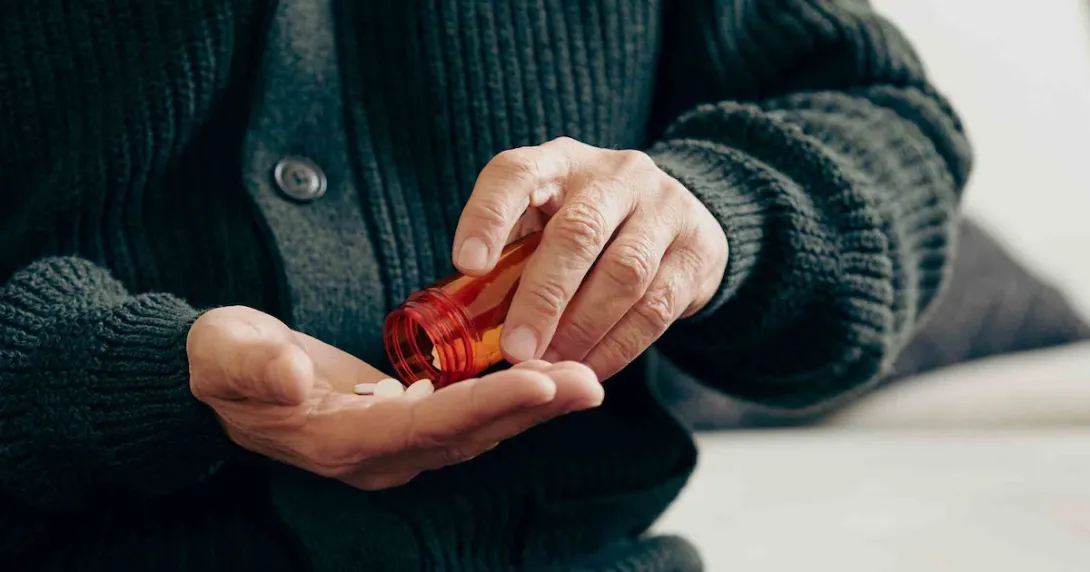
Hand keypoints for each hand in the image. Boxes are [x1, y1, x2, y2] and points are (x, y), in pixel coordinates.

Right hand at [187, 306, 602, 489]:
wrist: (220, 379)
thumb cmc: (220, 362)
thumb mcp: (223, 355)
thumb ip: (254, 366)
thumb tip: (293, 376)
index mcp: (337, 440)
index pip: (423, 427)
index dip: (483, 406)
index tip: (540, 381)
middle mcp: (376, 455)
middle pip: (466, 435)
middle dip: (530, 409)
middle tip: (589, 382)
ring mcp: (392, 445)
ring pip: (476, 431)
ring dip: (531, 408)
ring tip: (585, 380)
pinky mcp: (403, 425)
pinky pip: (468, 419)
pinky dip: (510, 400)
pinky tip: (549, 379)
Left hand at [453, 137, 727, 379]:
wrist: (678, 217)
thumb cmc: (586, 228)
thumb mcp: (546, 222)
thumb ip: (512, 257)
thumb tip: (463, 323)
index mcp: (558, 163)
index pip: (516, 174)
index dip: (488, 217)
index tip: (467, 266)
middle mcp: (615, 174)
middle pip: (578, 231)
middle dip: (543, 298)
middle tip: (516, 350)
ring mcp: (664, 207)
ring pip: (625, 273)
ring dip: (584, 329)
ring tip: (553, 365)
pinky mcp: (697, 247)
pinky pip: (658, 306)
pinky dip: (619, 345)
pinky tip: (591, 369)